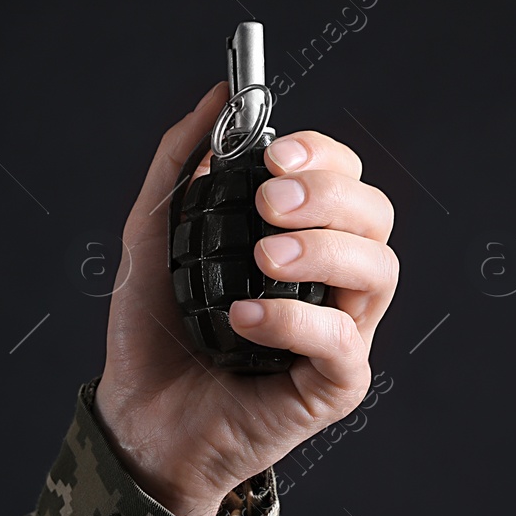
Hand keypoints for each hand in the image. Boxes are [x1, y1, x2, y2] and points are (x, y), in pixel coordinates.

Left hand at [93, 81, 398, 515]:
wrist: (137, 416)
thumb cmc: (153, 332)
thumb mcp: (153, 235)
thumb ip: (180, 166)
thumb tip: (215, 98)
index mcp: (301, 241)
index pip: (347, 179)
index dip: (323, 156)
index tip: (274, 153)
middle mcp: (331, 282)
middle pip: (376, 216)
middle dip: (328, 196)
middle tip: (268, 204)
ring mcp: (339, 333)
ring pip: (379, 270)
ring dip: (323, 248)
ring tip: (261, 258)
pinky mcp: (334, 385)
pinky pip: (341, 340)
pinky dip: (293, 318)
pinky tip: (244, 316)